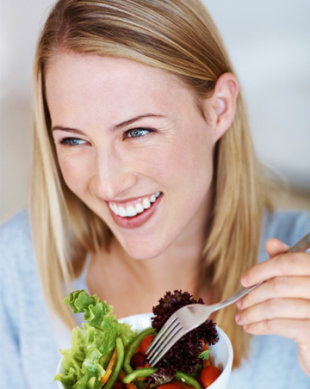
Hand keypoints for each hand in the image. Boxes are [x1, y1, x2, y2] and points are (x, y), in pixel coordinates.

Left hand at [235, 238, 309, 375]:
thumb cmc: (306, 305)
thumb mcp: (297, 279)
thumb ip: (286, 260)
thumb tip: (271, 242)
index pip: (289, 262)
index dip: (262, 270)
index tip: (244, 280)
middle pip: (279, 285)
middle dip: (253, 295)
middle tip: (240, 303)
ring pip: (276, 306)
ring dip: (252, 313)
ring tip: (241, 317)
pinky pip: (278, 325)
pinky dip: (259, 326)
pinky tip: (250, 327)